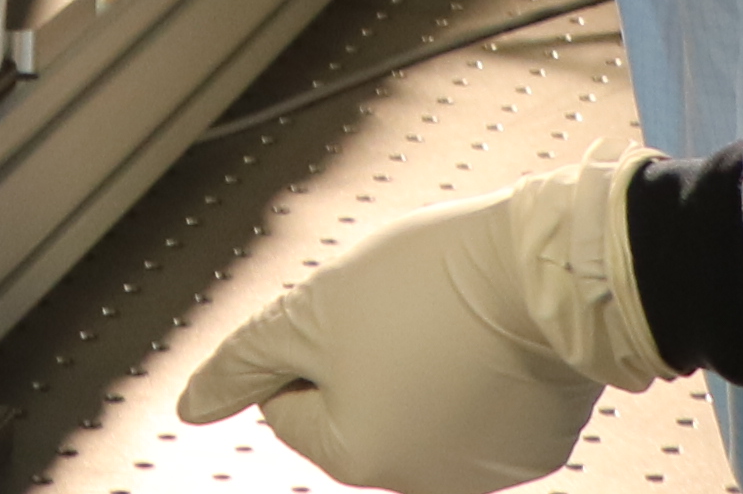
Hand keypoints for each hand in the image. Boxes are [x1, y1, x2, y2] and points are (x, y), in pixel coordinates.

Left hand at [175, 166, 668, 493]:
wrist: (552, 269)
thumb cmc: (435, 284)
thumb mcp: (312, 309)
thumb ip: (243, 362)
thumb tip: (190, 407)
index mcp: (357, 457)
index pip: (289, 402)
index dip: (307, 345)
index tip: (350, 311)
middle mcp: (419, 481)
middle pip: (352, 409)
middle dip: (362, 358)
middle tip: (400, 308)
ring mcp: (482, 469)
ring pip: (416, 406)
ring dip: (419, 365)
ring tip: (451, 317)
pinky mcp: (532, 443)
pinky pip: (483, 408)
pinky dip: (479, 374)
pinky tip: (490, 337)